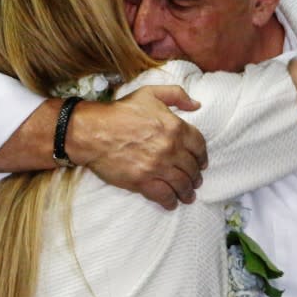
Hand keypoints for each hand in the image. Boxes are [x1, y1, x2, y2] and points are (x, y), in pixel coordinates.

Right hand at [68, 85, 207, 209]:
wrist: (93, 131)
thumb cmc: (120, 111)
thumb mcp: (149, 93)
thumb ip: (176, 95)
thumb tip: (196, 104)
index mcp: (175, 127)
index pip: (199, 146)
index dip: (202, 156)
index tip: (201, 163)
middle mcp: (170, 148)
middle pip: (192, 167)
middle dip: (195, 176)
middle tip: (195, 181)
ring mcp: (157, 167)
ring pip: (181, 184)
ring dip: (187, 192)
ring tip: (187, 195)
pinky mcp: (143, 181)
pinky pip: (164, 195)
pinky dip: (170, 201)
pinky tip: (172, 203)